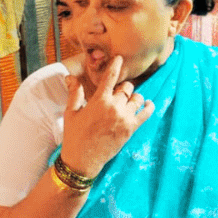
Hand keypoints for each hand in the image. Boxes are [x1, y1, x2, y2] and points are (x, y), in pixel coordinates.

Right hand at [59, 56, 154, 177]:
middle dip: (123, 88)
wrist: (83, 159)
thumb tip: (69, 77)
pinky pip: (145, 113)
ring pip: (137, 98)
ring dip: (133, 98)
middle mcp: (114, 107)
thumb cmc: (74, 135)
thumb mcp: (71, 113)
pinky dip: (148, 107)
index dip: (116, 66)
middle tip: (118, 94)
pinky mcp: (131, 128)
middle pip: (126, 88)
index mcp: (99, 101)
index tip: (120, 58)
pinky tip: (148, 104)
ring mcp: (124, 118)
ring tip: (128, 102)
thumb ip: (74, 93)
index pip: (110, 78)